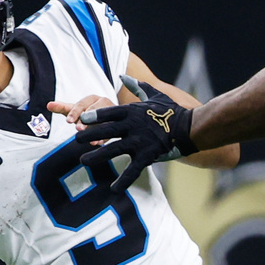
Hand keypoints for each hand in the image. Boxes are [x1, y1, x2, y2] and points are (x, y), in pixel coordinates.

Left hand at [48, 95, 115, 143]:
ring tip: (88, 138)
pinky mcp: (118, 122)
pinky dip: (104, 137)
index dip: (74, 113)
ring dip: (95, 129)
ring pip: (103, 119)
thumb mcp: (76, 109)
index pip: (81, 104)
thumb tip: (48, 105)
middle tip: (78, 128)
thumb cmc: (89, 112)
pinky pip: (111, 129)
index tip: (68, 121)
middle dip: (85, 120)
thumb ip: (62, 107)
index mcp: (92, 98)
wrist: (110, 116)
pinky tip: (97, 143)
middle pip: (93, 110)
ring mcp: (113, 112)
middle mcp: (103, 102)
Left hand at [76, 75, 196, 192]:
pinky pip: (132, 170)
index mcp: (132, 112)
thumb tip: (122, 75)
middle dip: (89, 134)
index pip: (109, 111)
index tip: (81, 117)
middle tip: (75, 139)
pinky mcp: (147, 156)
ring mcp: (139, 142)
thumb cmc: (170, 111)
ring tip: (83, 161)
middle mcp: (133, 126)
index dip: (94, 115)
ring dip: (97, 156)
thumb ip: (137, 87)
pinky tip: (113, 188)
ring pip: (113, 150)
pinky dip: (122, 180)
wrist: (189, 128)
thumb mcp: (153, 95)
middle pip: (106, 130)